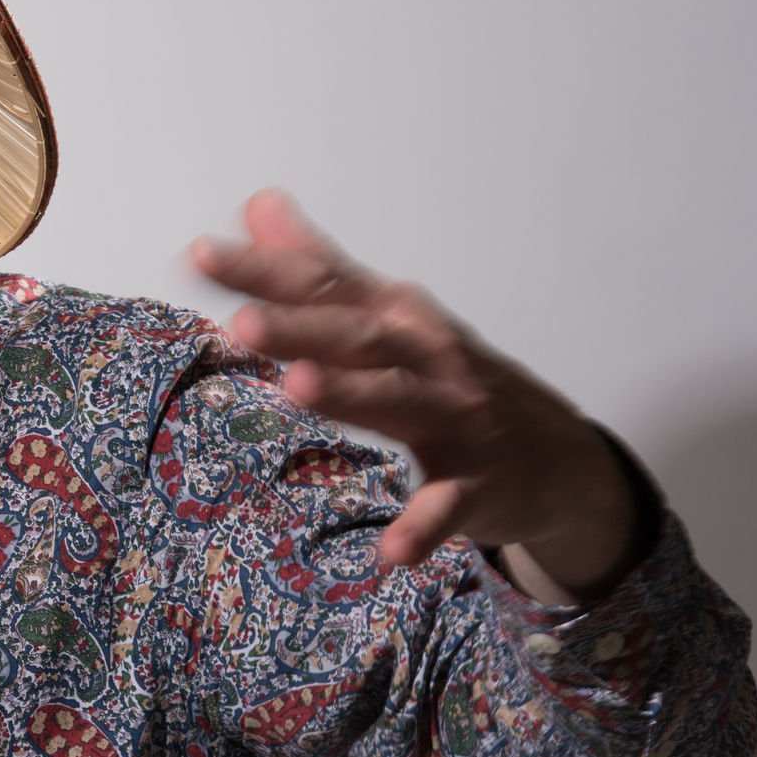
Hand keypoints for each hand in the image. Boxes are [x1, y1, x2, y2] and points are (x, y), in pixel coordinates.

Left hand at [188, 188, 640, 594]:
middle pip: (356, 336)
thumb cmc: (447, 373)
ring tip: (296, 387)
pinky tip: (391, 553)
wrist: (556, 454)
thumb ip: (316, 266)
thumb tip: (257, 204)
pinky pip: (448, 506)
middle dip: (300, 327)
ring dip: (350, 393)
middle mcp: (425, 357)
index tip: (200, 254)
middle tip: (241, 321)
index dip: (263, 269)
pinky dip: (423, 527)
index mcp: (393, 316)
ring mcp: (456, 418)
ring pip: (399, 402)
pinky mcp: (477, 484)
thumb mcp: (385, 314)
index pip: (322, 285)